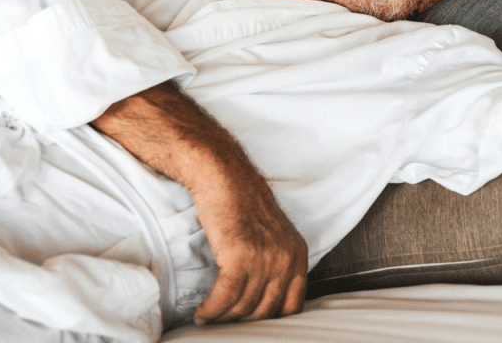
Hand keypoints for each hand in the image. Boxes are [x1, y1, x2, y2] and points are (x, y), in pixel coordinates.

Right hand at [193, 178, 307, 324]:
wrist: (225, 179)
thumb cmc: (243, 205)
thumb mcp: (273, 236)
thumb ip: (276, 265)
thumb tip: (263, 301)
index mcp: (298, 254)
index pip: (293, 305)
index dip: (271, 320)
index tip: (251, 322)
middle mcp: (286, 258)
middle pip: (265, 310)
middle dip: (242, 321)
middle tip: (224, 323)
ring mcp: (265, 258)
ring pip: (243, 307)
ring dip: (222, 318)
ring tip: (210, 318)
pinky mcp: (240, 257)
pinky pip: (225, 297)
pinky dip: (211, 310)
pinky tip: (203, 314)